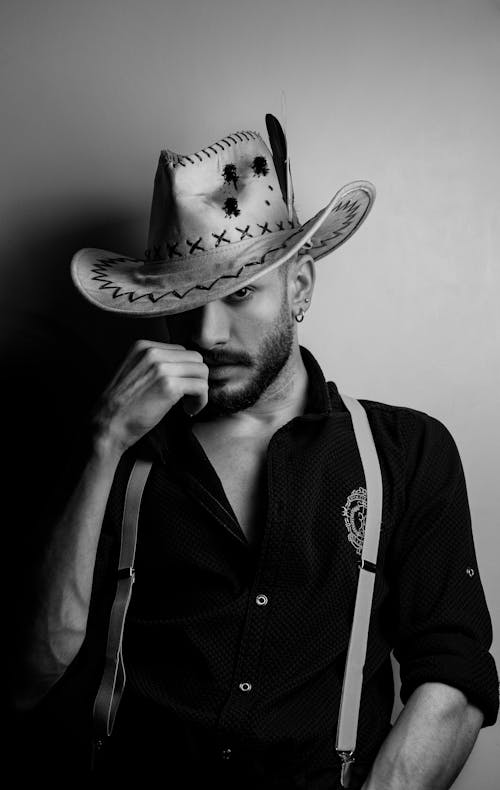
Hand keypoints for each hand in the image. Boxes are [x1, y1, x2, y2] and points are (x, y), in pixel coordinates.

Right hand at [92, 340, 207, 453]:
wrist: (107, 425)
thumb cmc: (122, 405)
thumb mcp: (134, 371)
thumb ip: (155, 364)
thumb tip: (184, 367)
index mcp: (143, 346)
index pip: (182, 351)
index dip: (185, 371)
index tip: (180, 388)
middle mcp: (153, 351)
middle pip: (195, 358)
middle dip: (196, 378)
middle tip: (188, 398)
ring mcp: (161, 367)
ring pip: (201, 371)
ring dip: (200, 390)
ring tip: (188, 405)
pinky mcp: (169, 385)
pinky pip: (201, 387)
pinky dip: (201, 401)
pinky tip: (189, 411)